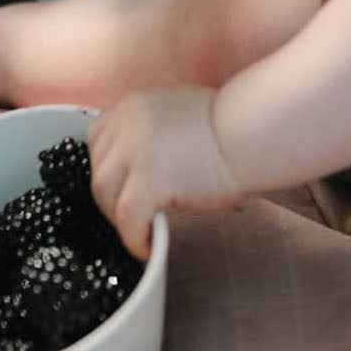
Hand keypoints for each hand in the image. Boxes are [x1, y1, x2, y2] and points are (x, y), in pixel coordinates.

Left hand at [87, 85, 241, 258]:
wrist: (252, 132)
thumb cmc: (230, 129)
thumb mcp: (178, 114)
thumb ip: (153, 133)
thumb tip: (142, 169)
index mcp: (134, 104)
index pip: (99, 139)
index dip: (108, 168)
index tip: (121, 187)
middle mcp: (127, 122)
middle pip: (98, 169)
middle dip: (112, 197)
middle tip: (132, 216)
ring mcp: (134, 150)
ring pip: (105, 194)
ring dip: (119, 218)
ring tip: (141, 232)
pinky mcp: (149, 179)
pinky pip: (127, 218)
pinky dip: (134, 237)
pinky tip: (148, 246)